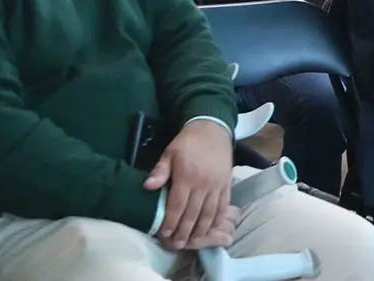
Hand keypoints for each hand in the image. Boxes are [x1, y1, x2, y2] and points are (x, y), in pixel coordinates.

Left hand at [144, 120, 232, 249]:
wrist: (213, 130)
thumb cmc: (187, 143)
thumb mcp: (169, 153)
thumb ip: (160, 171)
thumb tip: (147, 187)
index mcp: (186, 177)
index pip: (177, 206)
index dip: (170, 222)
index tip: (164, 235)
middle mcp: (203, 184)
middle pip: (193, 214)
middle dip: (184, 232)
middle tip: (176, 245)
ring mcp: (216, 186)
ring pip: (209, 214)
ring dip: (200, 230)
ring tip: (192, 241)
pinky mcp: (226, 185)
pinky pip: (223, 206)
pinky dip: (217, 220)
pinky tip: (211, 229)